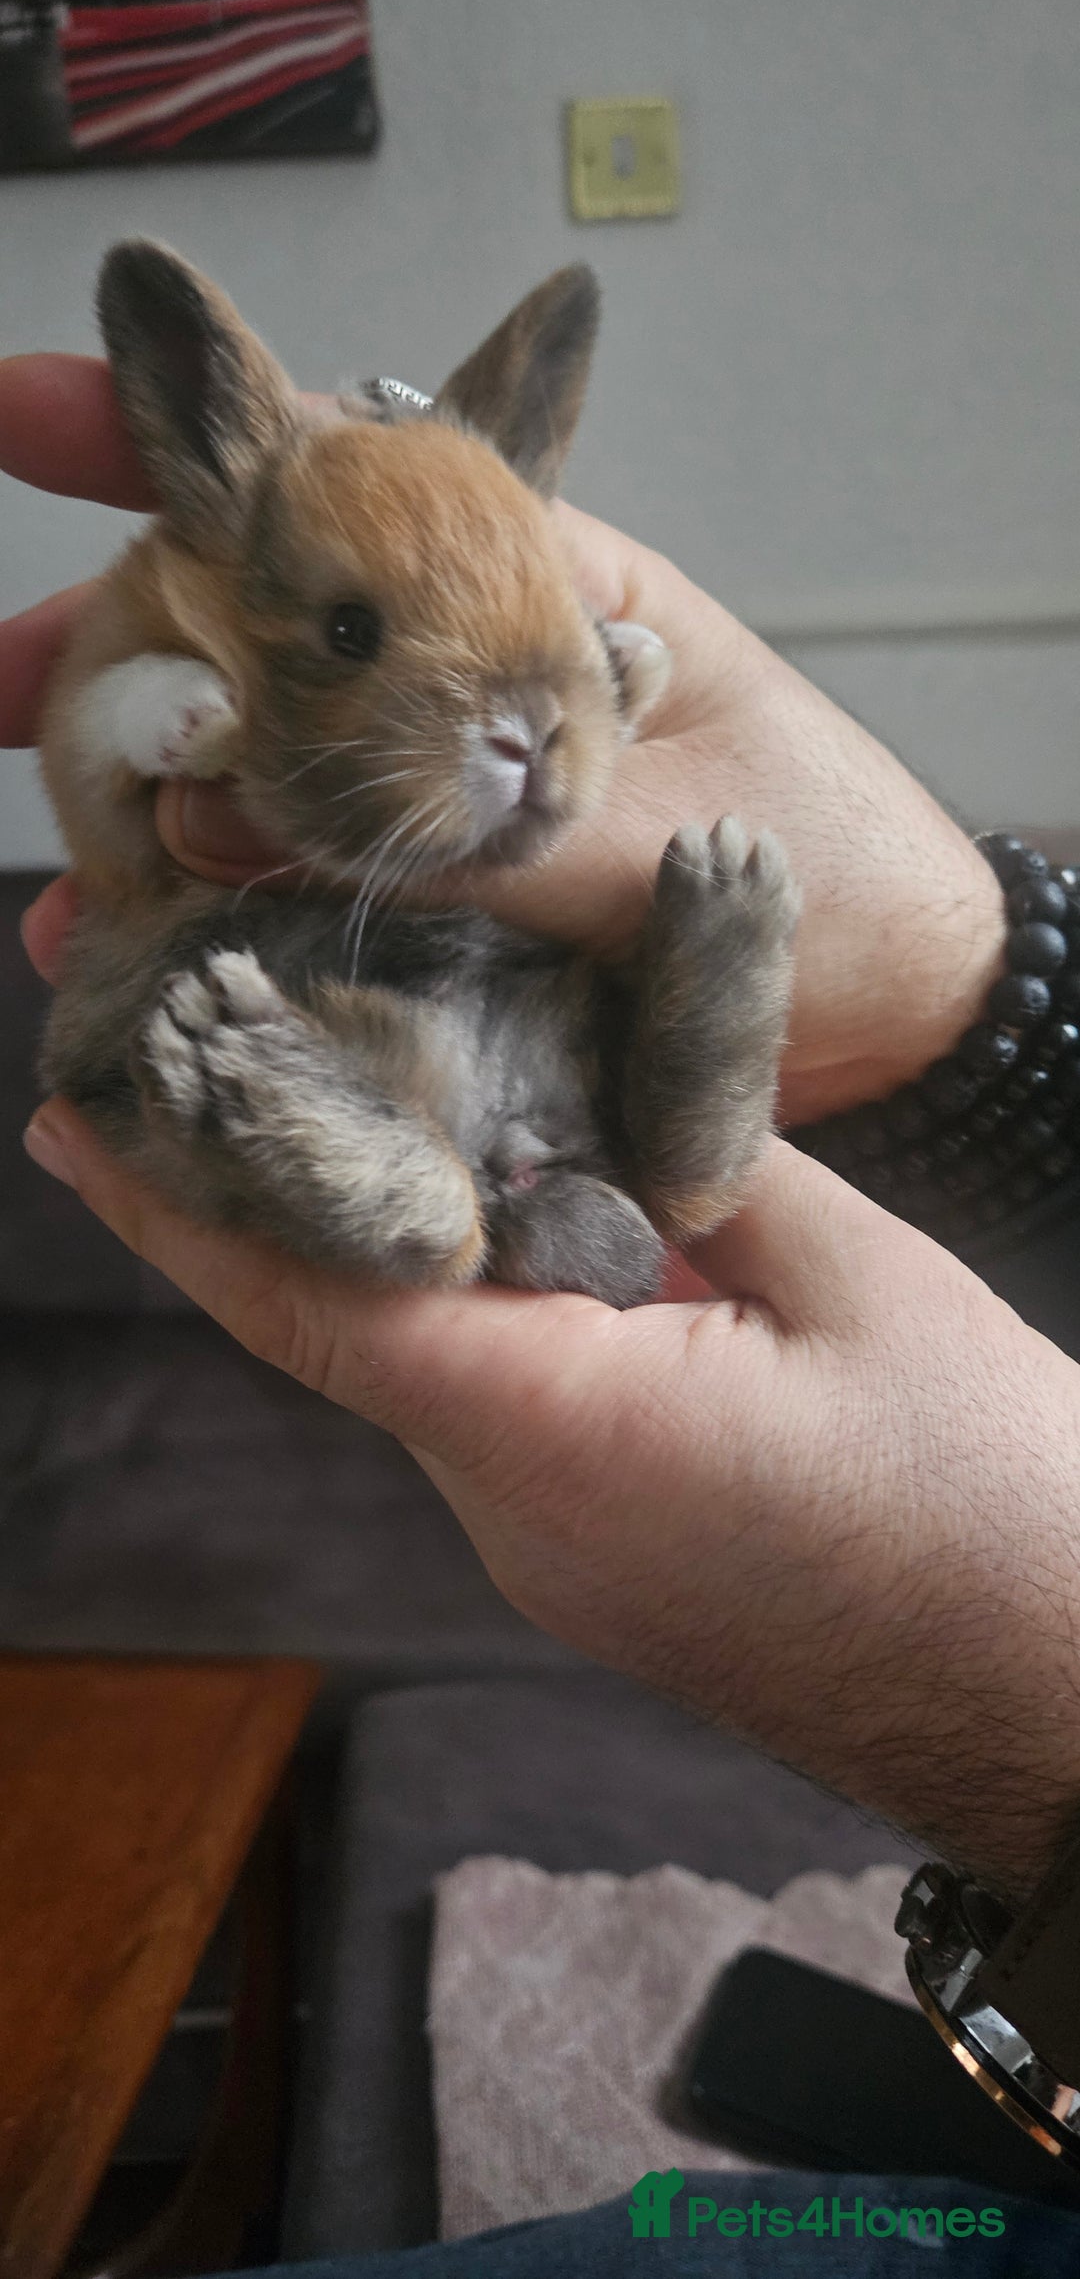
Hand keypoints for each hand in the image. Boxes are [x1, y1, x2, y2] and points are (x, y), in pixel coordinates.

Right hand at [0, 352, 1004, 1123]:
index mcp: (539, 593)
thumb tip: (234, 818)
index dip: (173, 426)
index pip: (339, 473)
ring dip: (140, 800)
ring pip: (257, 768)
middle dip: (109, 649)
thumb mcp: (667, 839)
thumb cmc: (842, 879)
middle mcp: (473, 681)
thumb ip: (468, 833)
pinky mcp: (448, 908)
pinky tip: (136, 950)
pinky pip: (301, 889)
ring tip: (62, 881)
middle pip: (256, 625)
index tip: (27, 416)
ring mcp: (451, 794)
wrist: (912, 1019)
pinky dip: (213, 912)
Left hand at [22, 1098, 1079, 1904]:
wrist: (1066, 1714)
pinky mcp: (606, 1564)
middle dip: (259, 1198)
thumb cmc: (997, 1514)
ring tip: (340, 1098)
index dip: (187, 1211)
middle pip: (348, 1332)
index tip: (79, 1123)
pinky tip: (500, 1211)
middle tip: (186, 1057)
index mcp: (569, 1437)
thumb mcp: (863, 1287)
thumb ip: (710, 1168)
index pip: (324, 1307)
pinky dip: (470, 1306)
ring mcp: (560, 1555)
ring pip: (426, 1369)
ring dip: (373, 1248)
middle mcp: (524, 1512)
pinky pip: (502, 1410)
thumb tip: (610, 1083)